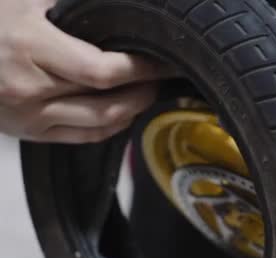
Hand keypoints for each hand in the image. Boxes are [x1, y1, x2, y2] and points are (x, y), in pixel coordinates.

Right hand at [0, 0, 166, 142]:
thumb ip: (69, 2)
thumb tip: (118, 6)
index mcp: (29, 48)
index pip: (101, 71)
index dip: (139, 68)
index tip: (159, 59)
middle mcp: (29, 89)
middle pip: (107, 103)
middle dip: (144, 89)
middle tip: (160, 75)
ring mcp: (27, 116)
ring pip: (99, 125)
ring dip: (132, 110)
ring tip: (145, 91)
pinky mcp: (27, 132)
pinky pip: (81, 138)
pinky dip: (109, 127)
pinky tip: (122, 112)